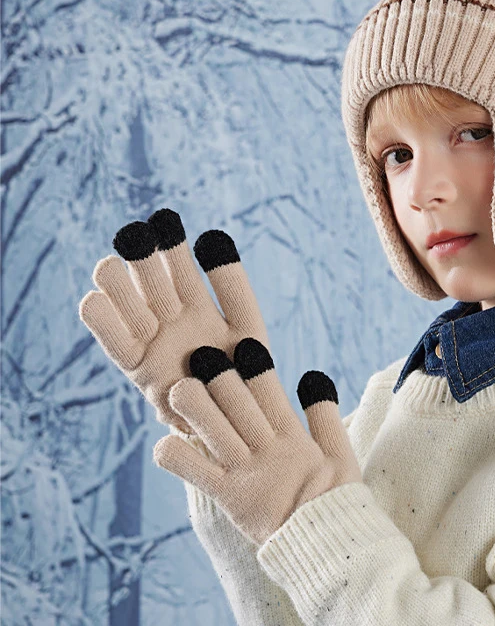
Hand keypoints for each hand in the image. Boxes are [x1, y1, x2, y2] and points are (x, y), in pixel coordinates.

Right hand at [79, 209, 268, 432]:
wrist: (239, 427)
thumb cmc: (249, 377)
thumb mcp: (248, 328)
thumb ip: (233, 288)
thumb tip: (213, 237)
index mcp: (203, 304)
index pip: (182, 269)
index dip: (173, 247)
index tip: (163, 220)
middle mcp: (175, 319)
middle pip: (153, 280)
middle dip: (144, 257)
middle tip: (136, 234)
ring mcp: (156, 341)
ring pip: (131, 304)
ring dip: (119, 283)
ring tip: (111, 264)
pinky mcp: (140, 370)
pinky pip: (117, 344)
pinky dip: (103, 322)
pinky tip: (92, 299)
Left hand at [152, 337, 361, 544]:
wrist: (328, 547)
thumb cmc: (334, 500)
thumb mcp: (340, 453)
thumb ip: (325, 415)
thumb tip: (312, 375)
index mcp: (293, 437)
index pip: (271, 392)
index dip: (256, 367)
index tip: (241, 343)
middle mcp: (267, 450)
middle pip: (239, 406)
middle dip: (219, 378)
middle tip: (199, 354)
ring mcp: (247, 474)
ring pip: (216, 433)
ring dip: (195, 409)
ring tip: (176, 388)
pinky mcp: (230, 499)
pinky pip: (199, 476)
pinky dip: (179, 460)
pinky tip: (163, 445)